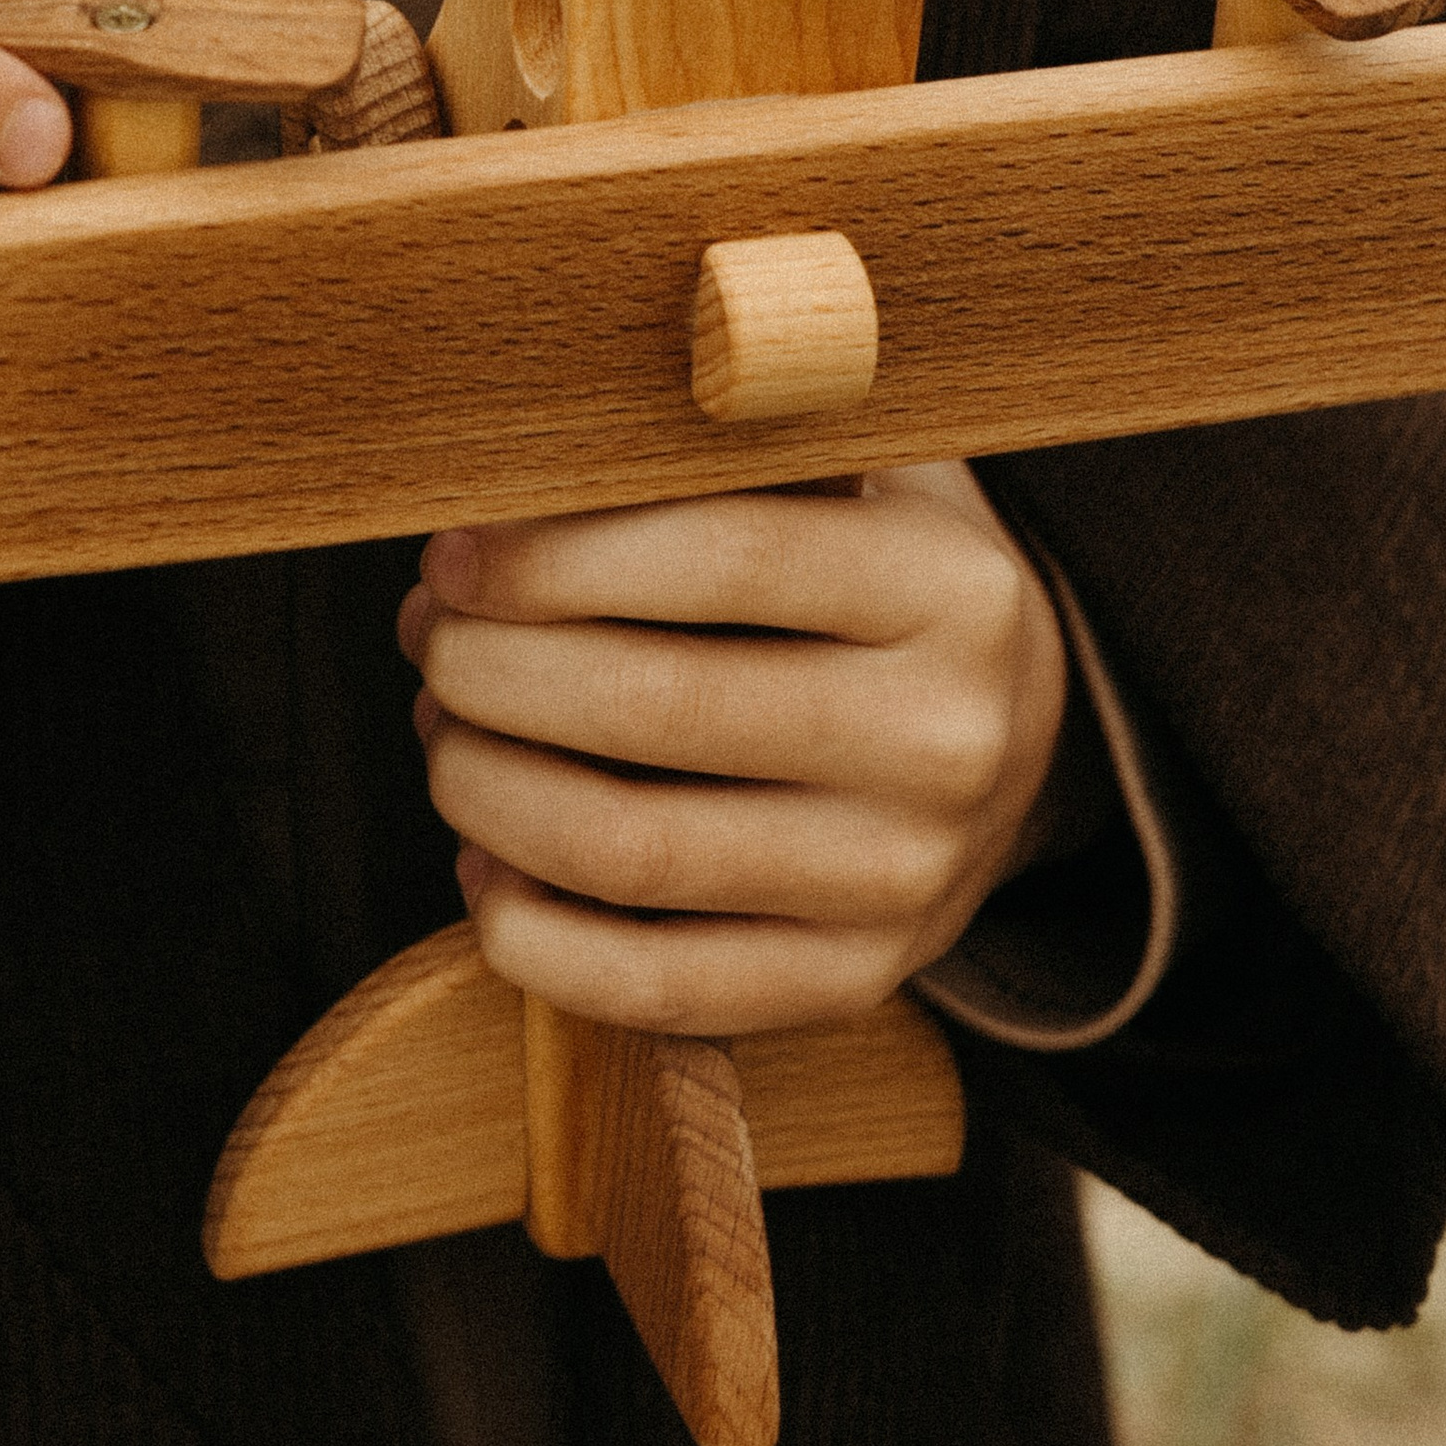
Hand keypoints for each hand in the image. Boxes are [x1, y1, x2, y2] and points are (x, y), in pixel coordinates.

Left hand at [396, 462, 1070, 1037]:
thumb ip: (722, 457)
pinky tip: (485, 869)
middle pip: (652, 707)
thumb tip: (517, 469)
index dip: (554, 556)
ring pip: (632, 852)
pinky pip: (656, 988)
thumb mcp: (849, 478)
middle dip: (490, 668)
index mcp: (947, 588)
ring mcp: (905, 879)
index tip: (455, 554)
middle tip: (432, 635)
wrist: (1013, 732)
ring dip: (487, 791)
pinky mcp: (854, 981)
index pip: (722, 555)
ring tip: (445, 732)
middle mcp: (945, 740)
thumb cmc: (873, 571)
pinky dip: (534, 935)